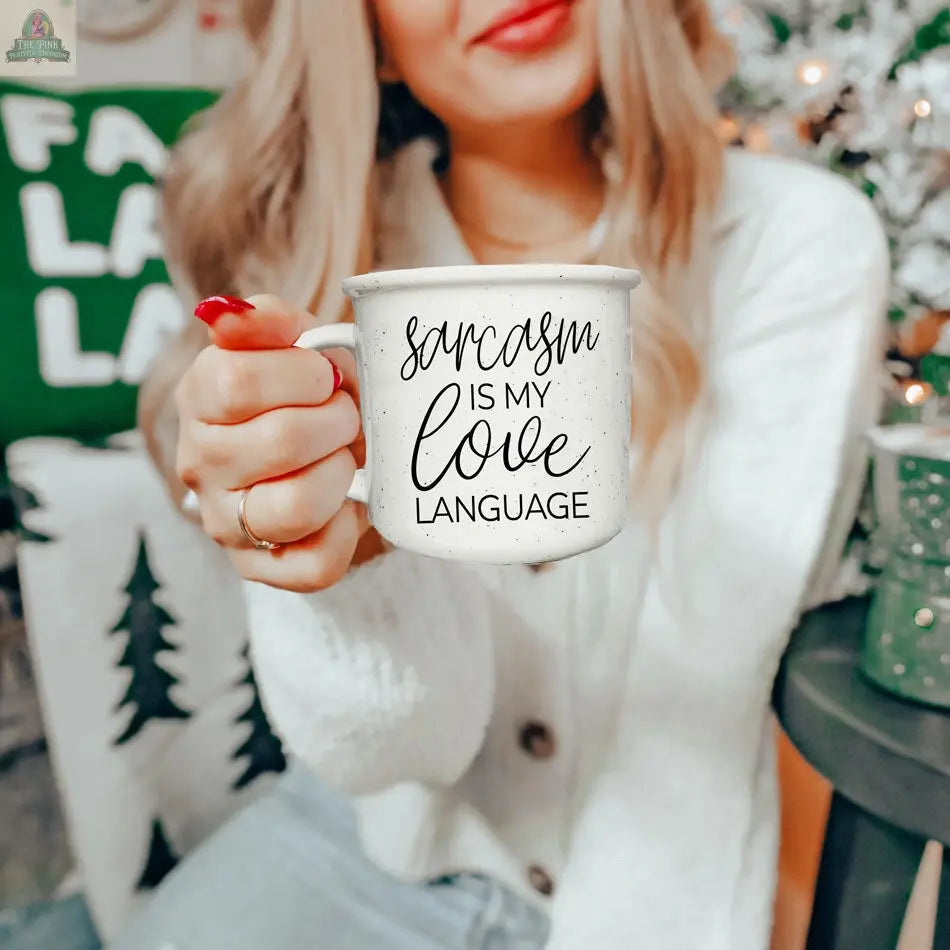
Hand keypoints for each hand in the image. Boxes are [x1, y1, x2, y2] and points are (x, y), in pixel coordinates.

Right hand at [175, 294, 370, 591]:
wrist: (313, 447)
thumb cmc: (304, 393)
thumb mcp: (290, 342)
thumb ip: (266, 320)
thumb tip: (228, 311)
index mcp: (200, 399)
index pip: (237, 382)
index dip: (303, 375)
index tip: (325, 376)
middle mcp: (202, 466)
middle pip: (279, 442)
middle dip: (336, 421)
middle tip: (345, 414)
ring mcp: (228, 523)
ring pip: (294, 509)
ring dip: (340, 473)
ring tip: (344, 456)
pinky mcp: (262, 569)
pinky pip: (313, 565)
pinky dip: (345, 530)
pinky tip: (346, 501)